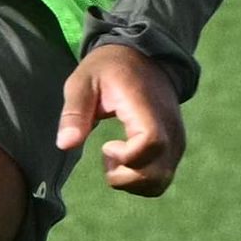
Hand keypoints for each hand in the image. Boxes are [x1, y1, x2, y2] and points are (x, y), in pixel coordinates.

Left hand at [56, 42, 183, 196]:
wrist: (144, 57)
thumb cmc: (110, 69)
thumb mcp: (83, 82)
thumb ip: (74, 112)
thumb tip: (65, 145)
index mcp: (146, 108)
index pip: (151, 143)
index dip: (126, 156)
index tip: (106, 146)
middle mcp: (169, 127)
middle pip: (158, 173)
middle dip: (126, 179)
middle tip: (107, 156)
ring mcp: (176, 139)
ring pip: (162, 180)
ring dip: (133, 183)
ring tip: (116, 159)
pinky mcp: (175, 147)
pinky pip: (163, 176)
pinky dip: (142, 180)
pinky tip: (126, 161)